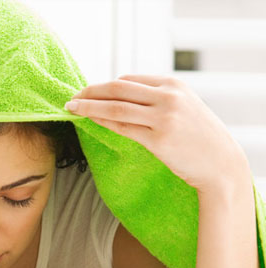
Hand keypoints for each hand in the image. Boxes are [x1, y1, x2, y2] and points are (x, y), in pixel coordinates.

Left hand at [64, 74, 249, 191]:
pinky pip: (122, 127)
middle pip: (118, 88)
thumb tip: (120, 96)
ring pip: (116, 107)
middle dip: (91, 91)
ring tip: (71, 107)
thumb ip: (157, 98)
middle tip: (72, 97)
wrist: (220, 163)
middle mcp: (169, 97)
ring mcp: (164, 117)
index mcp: (173, 84)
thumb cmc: (198, 136)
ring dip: (89, 105)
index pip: (129, 80)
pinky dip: (102, 121)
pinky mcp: (158, 140)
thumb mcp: (183, 106)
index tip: (88, 92)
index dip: (104, 85)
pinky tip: (89, 120)